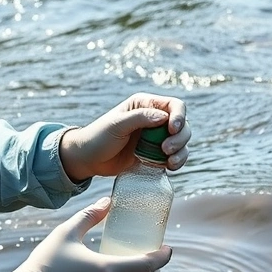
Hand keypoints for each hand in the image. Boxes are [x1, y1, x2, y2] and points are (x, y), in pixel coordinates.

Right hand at [9, 197, 171, 271]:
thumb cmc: (47, 261)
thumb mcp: (67, 232)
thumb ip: (90, 215)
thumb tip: (108, 201)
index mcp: (107, 270)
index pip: (148, 265)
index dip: (163, 257)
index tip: (168, 248)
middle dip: (156, 271)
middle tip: (155, 258)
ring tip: (141, 271)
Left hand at [60, 93, 191, 181]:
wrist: (89, 159)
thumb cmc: (98, 137)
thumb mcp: (117, 125)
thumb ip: (140, 118)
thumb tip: (164, 116)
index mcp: (145, 105)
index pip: (174, 105)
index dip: (179, 116)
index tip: (172, 129)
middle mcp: (154, 119)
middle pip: (182, 125)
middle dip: (179, 138)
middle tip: (166, 149)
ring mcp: (156, 137)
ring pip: (182, 141)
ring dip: (181, 151)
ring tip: (168, 162)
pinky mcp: (156, 154)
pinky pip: (175, 156)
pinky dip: (177, 161)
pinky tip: (169, 167)